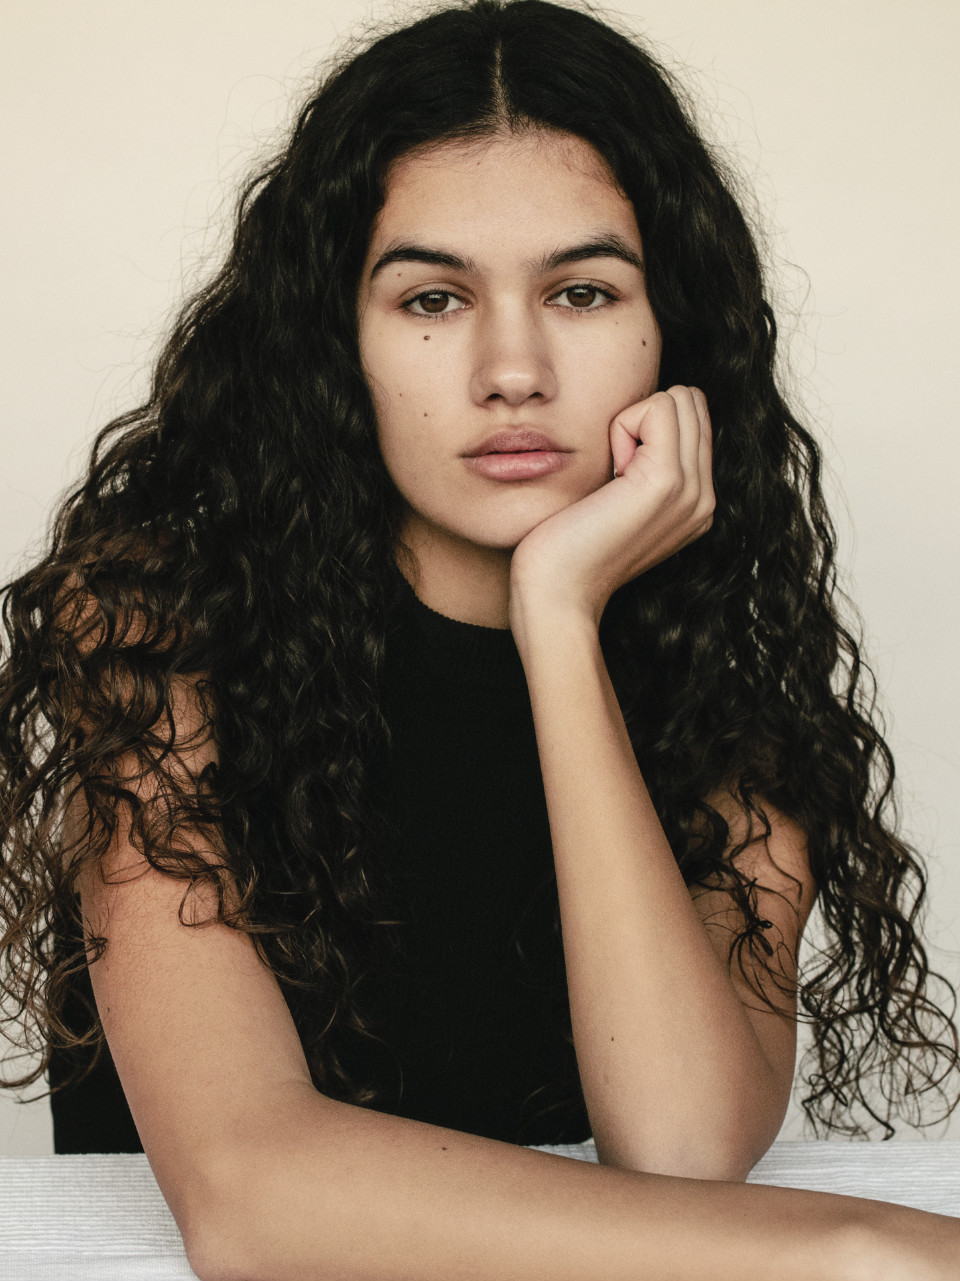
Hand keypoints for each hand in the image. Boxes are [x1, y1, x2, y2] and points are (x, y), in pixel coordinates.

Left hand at [509, 386, 714, 629]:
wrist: (558, 593)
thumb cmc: (568, 546)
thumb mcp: (617, 501)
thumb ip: (641, 464)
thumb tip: (636, 419)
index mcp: (697, 501)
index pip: (694, 417)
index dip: (647, 426)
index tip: (617, 473)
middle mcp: (704, 496)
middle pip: (692, 402)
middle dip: (645, 417)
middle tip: (614, 469)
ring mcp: (692, 490)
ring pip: (679, 400)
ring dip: (633, 423)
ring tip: (613, 475)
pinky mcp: (666, 481)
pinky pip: (657, 408)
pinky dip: (622, 427)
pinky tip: (609, 475)